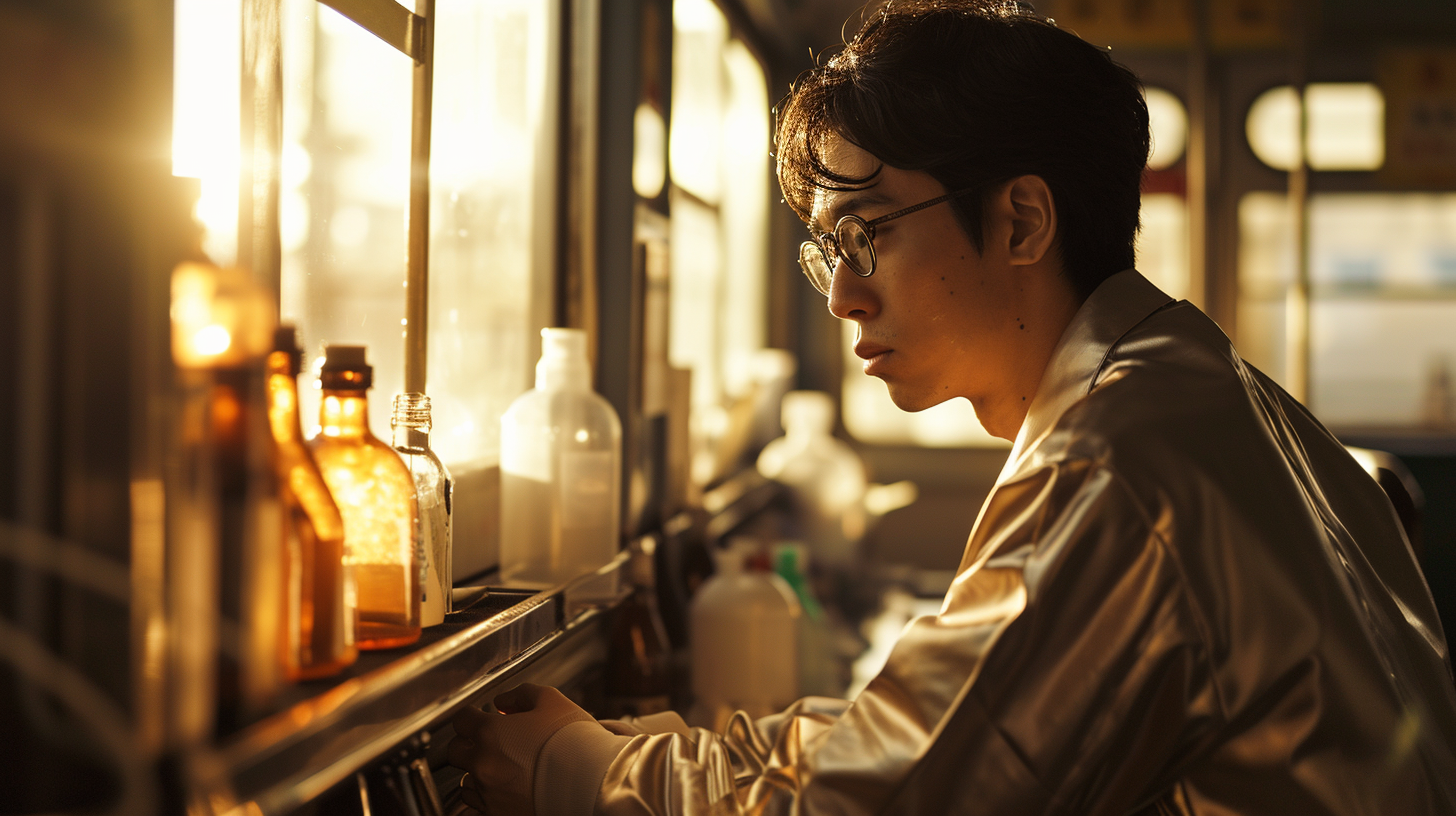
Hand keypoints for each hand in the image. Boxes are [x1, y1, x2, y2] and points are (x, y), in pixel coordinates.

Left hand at [446, 684, 595, 815]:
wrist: (591, 781)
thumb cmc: (573, 741)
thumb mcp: (551, 700)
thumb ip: (521, 694)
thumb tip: (503, 701)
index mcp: (491, 733)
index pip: (460, 719)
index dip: (471, 716)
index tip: (479, 718)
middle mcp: (483, 764)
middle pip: (455, 751)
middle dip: (469, 744)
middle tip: (489, 743)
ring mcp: (489, 792)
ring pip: (466, 782)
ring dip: (478, 773)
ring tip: (504, 770)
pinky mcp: (498, 813)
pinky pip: (478, 806)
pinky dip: (487, 797)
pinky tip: (506, 789)